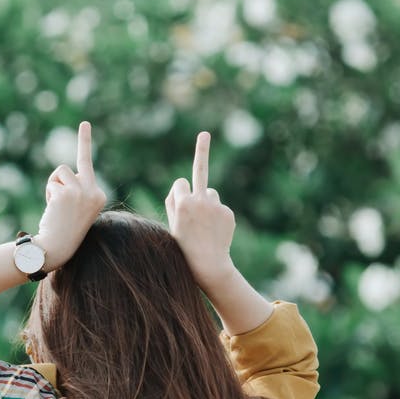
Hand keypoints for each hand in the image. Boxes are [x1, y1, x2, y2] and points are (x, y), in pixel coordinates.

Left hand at [36, 121, 106, 269]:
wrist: (57, 247)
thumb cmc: (64, 228)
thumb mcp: (76, 206)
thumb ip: (76, 189)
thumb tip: (64, 176)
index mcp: (100, 195)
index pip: (88, 166)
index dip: (84, 142)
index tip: (84, 123)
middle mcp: (95, 192)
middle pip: (74, 166)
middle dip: (82, 143)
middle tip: (85, 124)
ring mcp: (82, 193)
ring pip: (61, 172)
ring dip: (54, 186)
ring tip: (56, 205)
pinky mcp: (67, 194)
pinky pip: (52, 183)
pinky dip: (49, 193)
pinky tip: (53, 209)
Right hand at [165, 131, 235, 288]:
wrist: (208, 264)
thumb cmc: (184, 246)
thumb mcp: (171, 224)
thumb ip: (174, 201)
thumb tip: (182, 183)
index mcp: (182, 203)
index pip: (180, 182)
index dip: (180, 191)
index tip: (181, 192)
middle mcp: (200, 201)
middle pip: (200, 171)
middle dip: (201, 150)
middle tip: (204, 134)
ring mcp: (216, 206)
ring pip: (210, 193)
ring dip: (207, 203)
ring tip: (204, 225)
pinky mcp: (228, 212)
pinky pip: (220, 207)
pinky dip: (217, 216)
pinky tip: (214, 231)